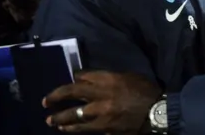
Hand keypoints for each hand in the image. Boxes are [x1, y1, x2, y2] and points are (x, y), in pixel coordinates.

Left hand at [44, 70, 160, 133]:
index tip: (72, 79)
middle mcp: (100, 94)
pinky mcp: (103, 127)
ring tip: (51, 120)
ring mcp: (100, 112)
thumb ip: (113, 78)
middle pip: (72, 92)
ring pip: (73, 114)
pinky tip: (65, 129)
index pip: (83, 76)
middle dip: (56, 96)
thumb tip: (97, 81)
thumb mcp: (131, 77)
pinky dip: (73, 128)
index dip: (75, 77)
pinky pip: (84, 128)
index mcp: (108, 79)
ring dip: (59, 117)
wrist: (157, 112)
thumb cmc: (147, 92)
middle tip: (46, 101)